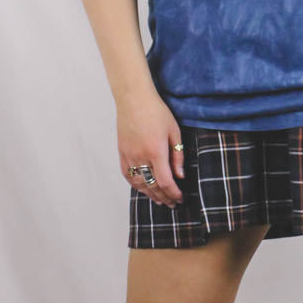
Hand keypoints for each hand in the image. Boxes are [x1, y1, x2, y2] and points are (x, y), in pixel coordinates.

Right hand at [116, 86, 184, 205]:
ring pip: (139, 183)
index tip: (180, 198)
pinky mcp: (121, 152)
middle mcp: (140, 156)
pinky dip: (136, 185)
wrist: (134, 99)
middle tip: (172, 203)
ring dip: (150, 194)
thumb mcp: (174, 132)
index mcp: (156, 151)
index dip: (173, 194)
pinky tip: (143, 188)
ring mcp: (129, 155)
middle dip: (164, 197)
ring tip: (159, 200)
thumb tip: (180, 176)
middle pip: (152, 186)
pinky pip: (127, 175)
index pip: (165, 182)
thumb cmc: (157, 112)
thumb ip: (177, 156)